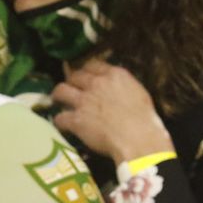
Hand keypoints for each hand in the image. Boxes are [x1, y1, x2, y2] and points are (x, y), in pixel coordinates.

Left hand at [51, 61, 171, 165]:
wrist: (138, 138)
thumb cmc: (145, 119)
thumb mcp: (138, 93)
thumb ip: (123, 86)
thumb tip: (117, 88)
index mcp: (114, 75)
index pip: (93, 64)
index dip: (86, 70)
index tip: (85, 76)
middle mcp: (96, 84)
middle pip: (75, 76)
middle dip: (71, 82)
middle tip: (71, 89)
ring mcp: (84, 101)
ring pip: (60, 91)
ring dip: (58, 96)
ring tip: (57, 101)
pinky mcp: (76, 119)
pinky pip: (60, 117)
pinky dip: (59, 121)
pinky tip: (61, 125)